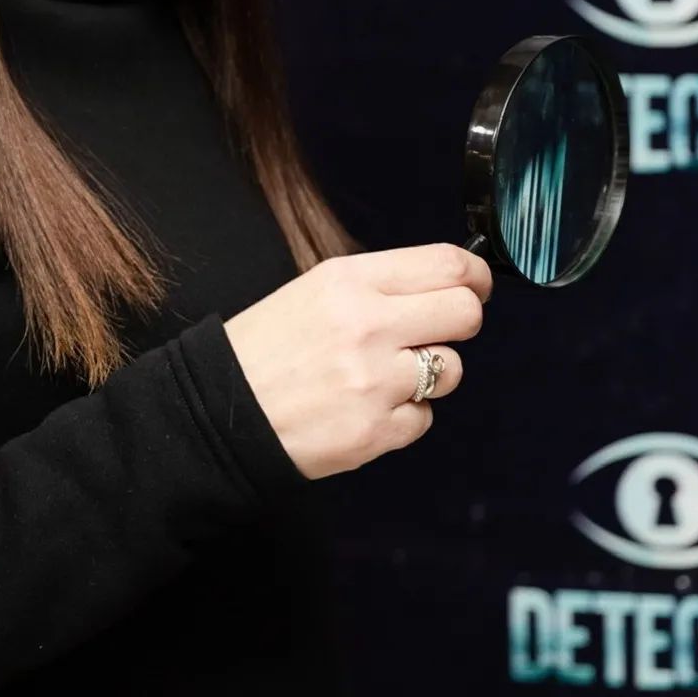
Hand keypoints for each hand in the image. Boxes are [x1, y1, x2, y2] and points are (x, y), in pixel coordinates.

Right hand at [221, 242, 491, 480]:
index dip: (475, 276)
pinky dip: (404, 416)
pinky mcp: (375, 431)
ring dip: (430, 374)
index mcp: (350, 282)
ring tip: (387, 376)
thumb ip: (378, 287)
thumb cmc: (266, 348)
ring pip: (452, 370)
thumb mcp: (314, 292)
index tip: (476, 286)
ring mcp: (374, 382)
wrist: (221, 410)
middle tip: (437, 331)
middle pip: (465, 314)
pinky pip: (424, 418)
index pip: (447, 264)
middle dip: (462, 322)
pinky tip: (367, 408)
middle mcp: (368, 326)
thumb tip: (444, 288)